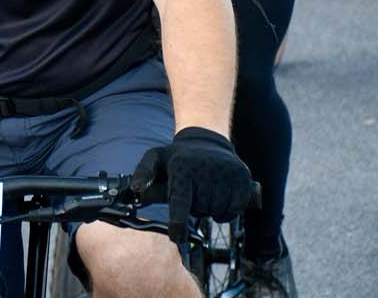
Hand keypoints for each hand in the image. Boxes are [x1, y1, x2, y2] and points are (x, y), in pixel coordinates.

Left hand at [132, 127, 254, 242]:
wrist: (208, 141)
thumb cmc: (177, 156)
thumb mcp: (155, 158)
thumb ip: (143, 173)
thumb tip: (134, 190)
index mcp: (182, 167)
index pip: (180, 201)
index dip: (178, 222)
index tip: (176, 236)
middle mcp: (205, 170)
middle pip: (198, 210)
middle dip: (193, 208)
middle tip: (192, 191)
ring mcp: (226, 174)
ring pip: (216, 212)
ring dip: (209, 210)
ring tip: (204, 192)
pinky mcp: (242, 179)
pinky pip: (233, 211)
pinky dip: (225, 212)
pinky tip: (219, 199)